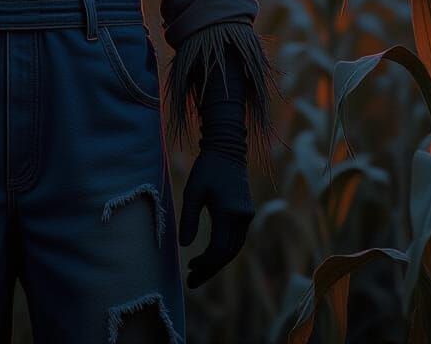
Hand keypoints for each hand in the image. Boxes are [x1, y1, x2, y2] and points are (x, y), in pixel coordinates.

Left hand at [178, 150, 254, 287]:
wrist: (227, 150)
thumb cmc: (206, 168)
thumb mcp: (192, 191)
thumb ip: (189, 219)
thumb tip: (184, 246)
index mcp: (229, 212)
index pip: (219, 249)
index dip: (205, 263)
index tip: (189, 269)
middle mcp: (242, 217)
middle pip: (228, 254)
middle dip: (210, 269)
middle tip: (191, 281)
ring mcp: (246, 216)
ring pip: (234, 249)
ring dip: (216, 262)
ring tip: (196, 271)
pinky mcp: (246, 213)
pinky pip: (236, 239)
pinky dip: (223, 250)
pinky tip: (208, 255)